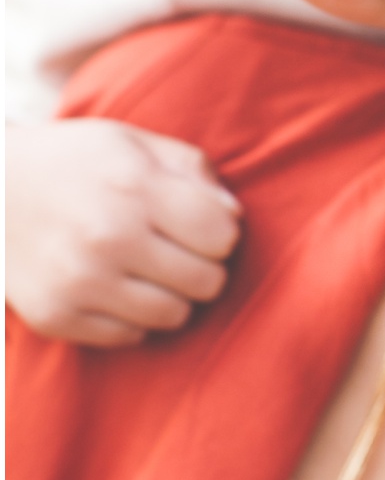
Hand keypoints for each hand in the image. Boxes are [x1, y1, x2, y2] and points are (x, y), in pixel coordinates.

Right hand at [6, 119, 241, 346]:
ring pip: (175, 316)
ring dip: (174, 294)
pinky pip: (131, 336)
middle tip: (180, 248)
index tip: (203, 222)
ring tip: (151, 267)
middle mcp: (108, 239)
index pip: (222, 235)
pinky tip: (117, 285)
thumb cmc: (76, 160)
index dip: (222, 230)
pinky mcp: (56, 317)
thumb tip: (234, 216)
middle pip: (207, 281)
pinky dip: (134, 315)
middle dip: (204, 265)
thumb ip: (192, 170)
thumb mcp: (134, 142)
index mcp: (134, 189)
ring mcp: (80, 283)